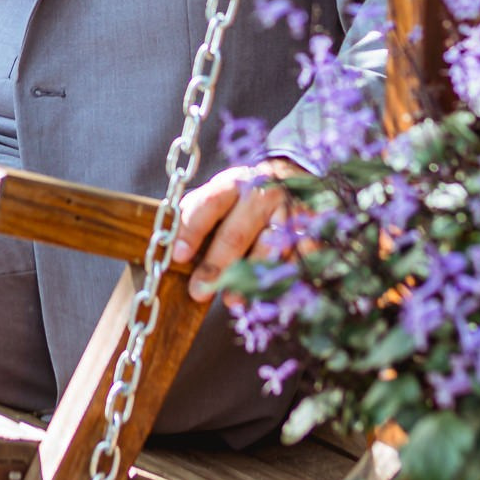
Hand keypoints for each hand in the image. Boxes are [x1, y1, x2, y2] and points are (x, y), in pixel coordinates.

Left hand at [171, 156, 307, 301]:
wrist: (292, 179)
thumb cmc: (242, 197)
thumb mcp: (218, 195)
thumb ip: (195, 214)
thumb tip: (168, 243)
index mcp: (234, 182)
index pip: (210, 204)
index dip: (193, 230)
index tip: (179, 256)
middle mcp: (263, 194)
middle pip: (237, 233)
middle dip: (215, 265)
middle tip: (198, 291)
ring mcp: (290, 212)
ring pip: (267, 249)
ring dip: (247, 278)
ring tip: (231, 300)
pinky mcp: (311, 232)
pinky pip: (295, 259)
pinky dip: (278, 279)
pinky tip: (265, 294)